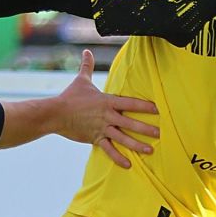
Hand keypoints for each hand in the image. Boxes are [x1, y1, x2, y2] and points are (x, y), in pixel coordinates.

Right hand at [53, 50, 159, 167]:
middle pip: (130, 123)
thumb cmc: (70, 97)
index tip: (158, 109)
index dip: (145, 106)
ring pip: (123, 138)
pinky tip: (129, 165)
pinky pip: (109, 150)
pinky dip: (118, 158)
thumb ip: (87, 66)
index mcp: (107, 101)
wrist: (55, 113)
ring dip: (137, 145)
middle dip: (146, 128)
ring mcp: (102, 128)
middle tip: (160, 133)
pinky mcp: (95, 139)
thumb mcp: (81, 80)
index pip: (130, 103)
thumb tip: (86, 51)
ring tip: (150, 150)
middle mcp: (107, 116)